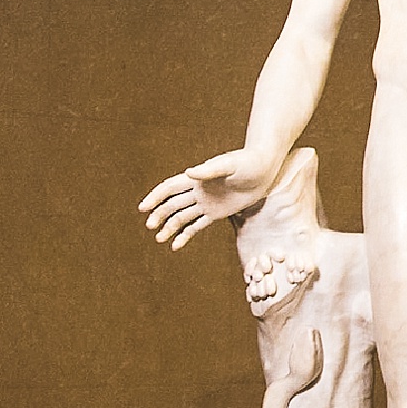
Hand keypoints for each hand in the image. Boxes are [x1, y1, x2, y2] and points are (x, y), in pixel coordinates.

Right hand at [139, 149, 280, 250]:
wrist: (264, 169)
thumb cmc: (246, 162)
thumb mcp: (229, 165)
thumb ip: (209, 170)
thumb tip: (189, 173)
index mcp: (197, 179)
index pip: (170, 188)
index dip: (156, 197)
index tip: (143, 208)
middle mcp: (198, 192)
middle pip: (173, 204)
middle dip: (160, 215)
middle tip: (150, 226)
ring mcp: (206, 203)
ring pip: (182, 217)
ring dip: (169, 227)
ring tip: (159, 239)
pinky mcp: (217, 213)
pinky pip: (197, 226)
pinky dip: (185, 235)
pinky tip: (175, 245)